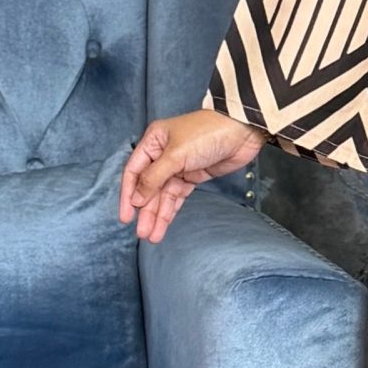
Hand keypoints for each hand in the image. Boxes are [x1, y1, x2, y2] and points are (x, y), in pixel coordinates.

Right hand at [118, 109, 263, 241]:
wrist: (241, 131)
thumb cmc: (207, 133)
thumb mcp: (175, 155)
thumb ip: (154, 178)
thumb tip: (136, 198)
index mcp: (153, 142)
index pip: (134, 172)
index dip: (128, 195)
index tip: (126, 216)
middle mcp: (162, 154)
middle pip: (148, 187)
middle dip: (145, 211)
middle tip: (142, 232)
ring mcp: (178, 166)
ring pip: (162, 195)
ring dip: (157, 214)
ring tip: (151, 235)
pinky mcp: (193, 176)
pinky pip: (177, 196)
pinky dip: (170, 210)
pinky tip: (163, 224)